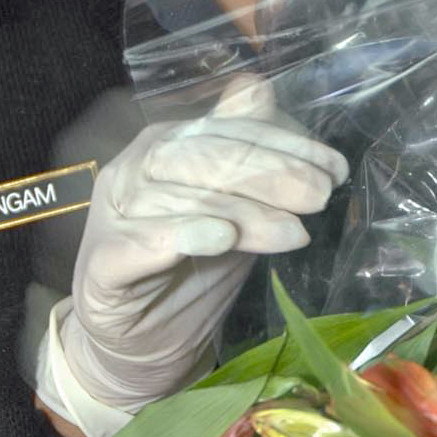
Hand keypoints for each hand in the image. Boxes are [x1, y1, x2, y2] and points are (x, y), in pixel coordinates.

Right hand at [36, 79, 346, 436]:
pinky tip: (222, 239)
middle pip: (202, 155)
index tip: (334, 169)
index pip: (227, 129)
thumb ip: (250, 162)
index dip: (284, 144)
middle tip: (319, 196)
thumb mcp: (237, 213)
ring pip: (179, 197)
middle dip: (269, 173)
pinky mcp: (102, 263)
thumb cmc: (192, 269)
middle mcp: (134, 170)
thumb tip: (266, 94)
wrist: (143, 342)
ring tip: (293, 232)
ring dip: (242, 210)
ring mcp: (113, 216)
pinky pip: (142, 241)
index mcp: (166, 145)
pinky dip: (184, 234)